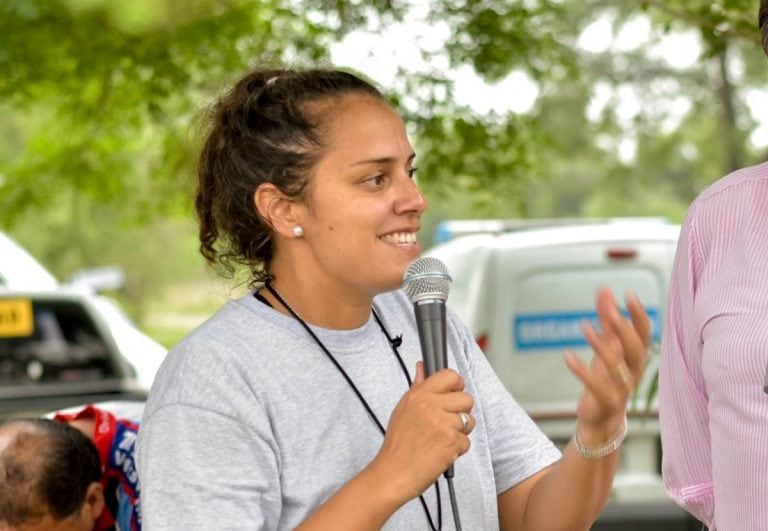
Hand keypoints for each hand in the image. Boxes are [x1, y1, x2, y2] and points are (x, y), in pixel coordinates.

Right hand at [371, 363, 474, 501]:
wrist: (393, 473)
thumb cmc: (398, 444)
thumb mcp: (403, 409)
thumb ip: (417, 386)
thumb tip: (422, 366)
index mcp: (419, 394)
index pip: (450, 376)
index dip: (456, 386)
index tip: (452, 395)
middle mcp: (431, 405)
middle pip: (466, 398)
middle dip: (461, 412)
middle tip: (446, 423)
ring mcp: (443, 423)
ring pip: (470, 420)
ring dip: (460, 432)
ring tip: (442, 439)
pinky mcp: (452, 442)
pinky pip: (467, 441)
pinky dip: (457, 449)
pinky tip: (441, 452)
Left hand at [564, 287, 649, 439]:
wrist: (602, 420)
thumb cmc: (607, 378)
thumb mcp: (607, 347)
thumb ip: (606, 319)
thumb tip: (605, 289)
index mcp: (636, 358)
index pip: (645, 334)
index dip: (639, 315)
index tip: (629, 295)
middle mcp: (633, 373)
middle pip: (636, 350)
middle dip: (624, 329)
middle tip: (609, 310)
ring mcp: (622, 390)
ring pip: (617, 368)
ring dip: (601, 346)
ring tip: (584, 326)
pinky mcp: (606, 403)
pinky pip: (596, 386)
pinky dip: (581, 371)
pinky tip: (567, 356)